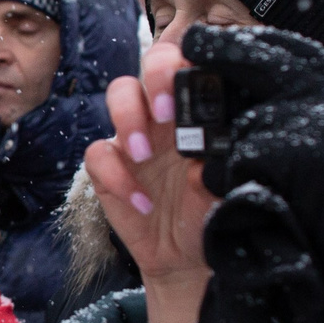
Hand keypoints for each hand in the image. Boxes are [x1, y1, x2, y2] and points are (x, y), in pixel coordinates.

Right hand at [81, 41, 215, 322]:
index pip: (193, 66)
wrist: (185, 259)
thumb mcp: (224, 199)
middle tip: (165, 112)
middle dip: (156, 77)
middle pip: (152, 63)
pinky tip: (141, 204)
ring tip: (145, 156)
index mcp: (200, 112)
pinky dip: (116, 176)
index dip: (191, 65)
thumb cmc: (211, 218)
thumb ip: (216, 178)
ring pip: (119, 93)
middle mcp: (166, 115)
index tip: (195, 88)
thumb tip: (203, 166)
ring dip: (128, 118)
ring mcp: (135, 136)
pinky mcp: (109, 166)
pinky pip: (99, 153)